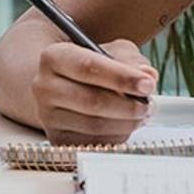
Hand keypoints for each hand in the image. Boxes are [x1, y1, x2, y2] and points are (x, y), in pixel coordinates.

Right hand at [32, 40, 156, 144]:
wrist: (66, 84)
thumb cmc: (94, 66)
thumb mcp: (113, 51)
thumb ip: (132, 60)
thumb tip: (147, 75)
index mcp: (54, 57)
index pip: (88, 67)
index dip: (121, 77)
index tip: (147, 84)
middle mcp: (44, 87)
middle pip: (91, 101)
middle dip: (127, 104)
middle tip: (148, 104)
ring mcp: (48, 116)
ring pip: (93, 125)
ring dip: (125, 122)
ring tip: (142, 113)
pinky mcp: (57, 138)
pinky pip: (93, 142)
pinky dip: (117, 135)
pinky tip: (127, 124)